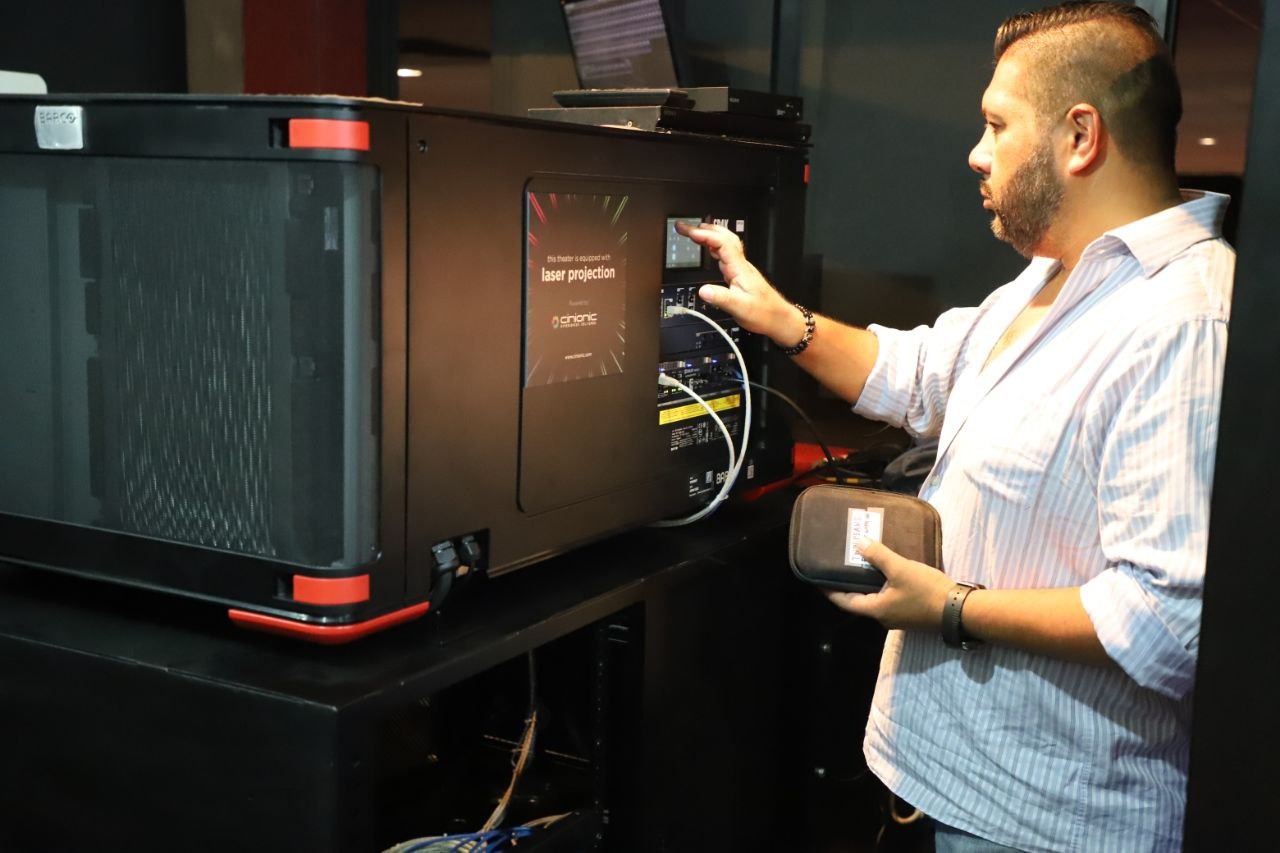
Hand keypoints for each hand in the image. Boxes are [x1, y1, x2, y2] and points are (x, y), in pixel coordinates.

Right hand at [674, 221, 802, 343]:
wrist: (778, 318)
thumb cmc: (764, 313)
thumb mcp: (740, 308)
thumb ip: (721, 298)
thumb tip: (703, 290)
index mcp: (739, 269)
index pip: (721, 243)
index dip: (705, 235)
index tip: (690, 232)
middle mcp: (740, 265)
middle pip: (723, 237)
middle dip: (703, 229)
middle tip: (685, 226)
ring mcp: (740, 268)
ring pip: (725, 243)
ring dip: (709, 234)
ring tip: (693, 231)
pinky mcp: (739, 274)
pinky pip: (725, 254)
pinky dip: (714, 247)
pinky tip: (708, 249)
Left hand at [827, 539, 953, 631]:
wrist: (959, 609)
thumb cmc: (926, 591)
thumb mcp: (901, 569)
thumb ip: (879, 556)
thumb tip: (860, 544)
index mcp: (876, 610)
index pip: (844, 602)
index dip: (829, 591)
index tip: (817, 579)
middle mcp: (883, 617)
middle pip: (858, 601)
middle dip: (848, 584)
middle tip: (841, 566)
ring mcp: (897, 617)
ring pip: (874, 599)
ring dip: (866, 583)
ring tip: (861, 563)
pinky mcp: (909, 612)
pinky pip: (888, 598)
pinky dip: (881, 585)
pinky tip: (885, 570)